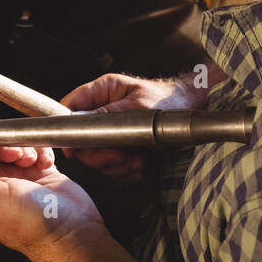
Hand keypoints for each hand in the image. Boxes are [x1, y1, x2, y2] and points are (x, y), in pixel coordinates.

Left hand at [0, 114, 104, 261]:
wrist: (73, 233)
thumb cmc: (34, 227)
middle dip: (2, 142)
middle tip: (13, 151)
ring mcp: (20, 179)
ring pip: (14, 145)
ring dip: (24, 146)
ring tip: (31, 161)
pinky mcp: (41, 174)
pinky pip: (37, 148)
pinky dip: (41, 150)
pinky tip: (44, 163)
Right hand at [60, 69, 222, 180]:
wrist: (194, 114)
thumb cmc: (170, 102)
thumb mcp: (138, 107)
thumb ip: (106, 116)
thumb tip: (76, 123)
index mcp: (103, 91)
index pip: (70, 107)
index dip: (66, 129)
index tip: (74, 150)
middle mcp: (103, 111)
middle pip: (82, 141)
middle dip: (102, 155)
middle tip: (121, 157)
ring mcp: (112, 131)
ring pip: (98, 157)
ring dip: (119, 165)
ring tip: (139, 160)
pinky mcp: (122, 147)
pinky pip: (114, 166)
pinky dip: (128, 171)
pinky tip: (144, 165)